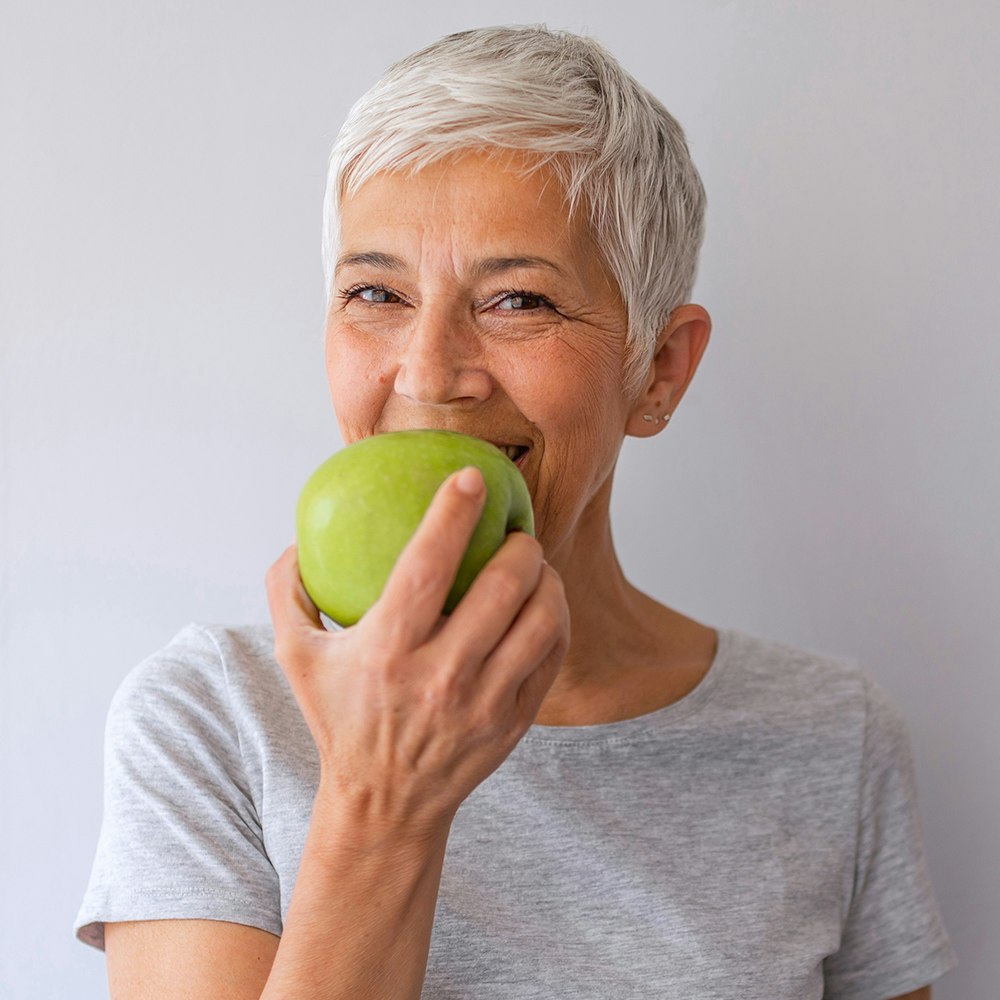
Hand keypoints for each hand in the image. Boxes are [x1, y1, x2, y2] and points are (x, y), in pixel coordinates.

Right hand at [265, 466, 568, 833]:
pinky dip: (555, 618)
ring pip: (540, 618)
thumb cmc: (341, 720)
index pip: (428, 565)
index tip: (472, 477)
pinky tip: (542, 604)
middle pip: (502, 586)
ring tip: (534, 564)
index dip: (453, 513)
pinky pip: (551, 653)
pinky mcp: (514, 720)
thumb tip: (296, 539)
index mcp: (387, 650)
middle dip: (520, 543)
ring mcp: (484, 702)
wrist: (385, 804)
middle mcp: (441, 676)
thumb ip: (287, 593)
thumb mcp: (296, 658)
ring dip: (546, 577)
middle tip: (515, 530)